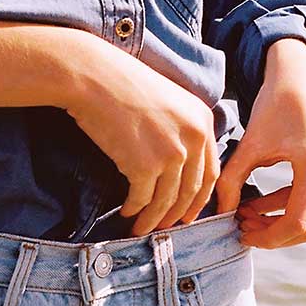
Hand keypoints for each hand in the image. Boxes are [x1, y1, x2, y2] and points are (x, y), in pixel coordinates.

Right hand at [57, 39, 220, 237]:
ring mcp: (172, 153)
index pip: (211, 171)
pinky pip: (142, 199)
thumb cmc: (123, 84)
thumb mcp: (169, 100)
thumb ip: (183, 130)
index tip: (190, 213)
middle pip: (192, 190)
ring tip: (143, 228)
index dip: (200, 198)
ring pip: (167, 201)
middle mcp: (194, 138)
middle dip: (178, 214)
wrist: (94, 77)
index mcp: (203, 120)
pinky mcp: (145, 166)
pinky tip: (126, 213)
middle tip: (167, 228)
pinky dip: (134, 210)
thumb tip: (180, 167)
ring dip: (154, 220)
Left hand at [214, 38, 305, 248]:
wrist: (300, 80)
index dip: (268, 237)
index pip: (296, 222)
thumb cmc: (272, 107)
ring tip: (246, 214)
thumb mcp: (249, 144)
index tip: (242, 233)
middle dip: (274, 234)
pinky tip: (260, 203)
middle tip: (243, 228)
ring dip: (280, 222)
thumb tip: (221, 214)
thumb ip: (232, 180)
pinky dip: (289, 208)